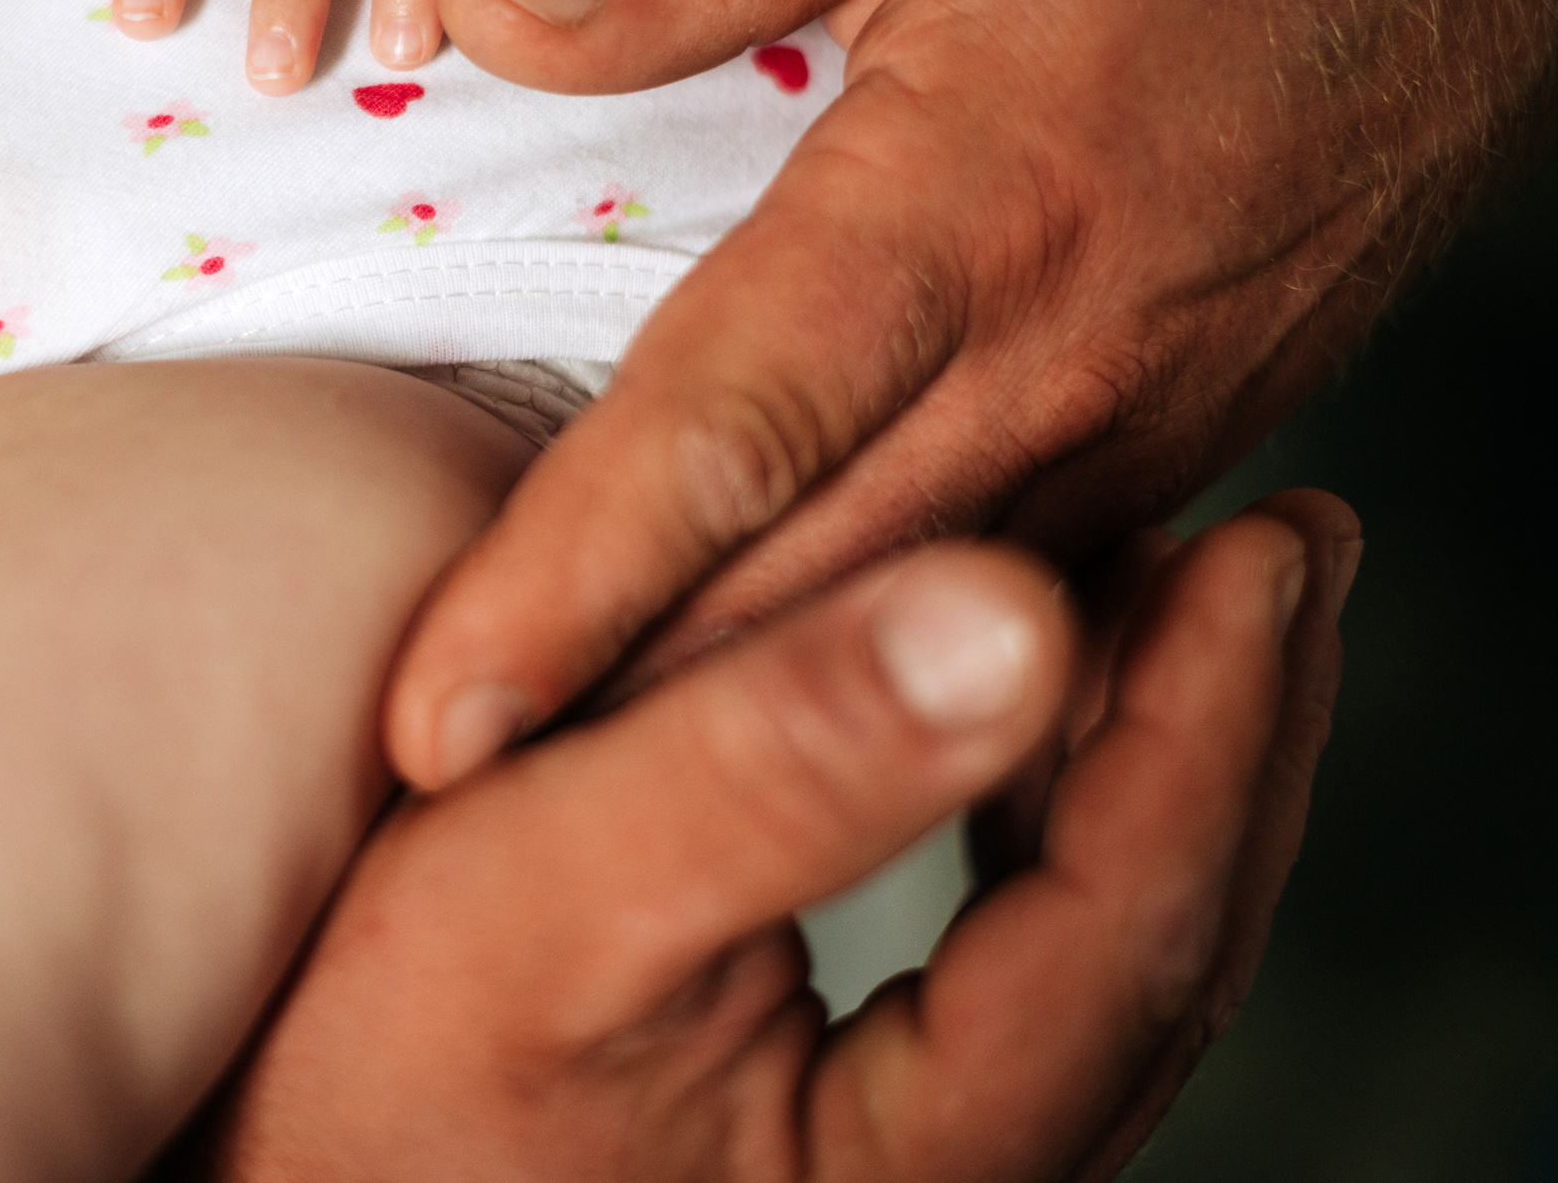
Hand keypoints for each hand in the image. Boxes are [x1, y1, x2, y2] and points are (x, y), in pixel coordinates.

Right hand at [194, 494, 1355, 1182]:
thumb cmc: (381, 1073)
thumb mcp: (548, 886)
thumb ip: (771, 753)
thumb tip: (1014, 614)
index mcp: (924, 1160)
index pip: (1135, 925)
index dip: (1214, 723)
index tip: (1259, 546)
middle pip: (1165, 949)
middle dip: (1234, 735)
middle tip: (1285, 550)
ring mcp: (915, 1171)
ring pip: (1109, 959)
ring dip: (1165, 775)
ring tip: (1197, 618)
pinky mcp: (860, 1135)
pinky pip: (1023, 966)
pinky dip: (1058, 827)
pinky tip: (1034, 735)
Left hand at [380, 0, 1557, 786]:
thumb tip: (486, 6)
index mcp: (971, 195)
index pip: (734, 428)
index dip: (575, 584)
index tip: (441, 719)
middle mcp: (1057, 359)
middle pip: (803, 592)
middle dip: (619, 731)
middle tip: (431, 838)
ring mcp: (1128, 439)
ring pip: (901, 643)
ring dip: (735, 746)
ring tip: (547, 826)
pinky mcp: (1160, 468)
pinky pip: (992, 621)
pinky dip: (868, 701)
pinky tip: (761, 761)